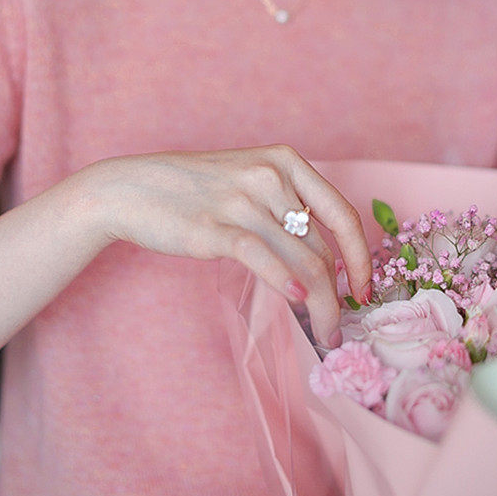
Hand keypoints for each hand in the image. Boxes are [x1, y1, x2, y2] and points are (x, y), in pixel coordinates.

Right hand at [87, 144, 371, 347]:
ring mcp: (242, 200)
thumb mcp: (249, 182)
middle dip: (339, 294)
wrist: (132, 188)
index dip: (361, 257)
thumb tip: (324, 266)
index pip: (342, 214)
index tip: (364, 290)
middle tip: (339, 327)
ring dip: (321, 305)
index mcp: (285, 161)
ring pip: (302, 259)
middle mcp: (269, 176)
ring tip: (324, 333)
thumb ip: (286, 210)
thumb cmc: (194, 191)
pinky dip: (285, 282)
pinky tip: (298, 302)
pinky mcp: (214, 227)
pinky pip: (261, 257)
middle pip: (323, 245)